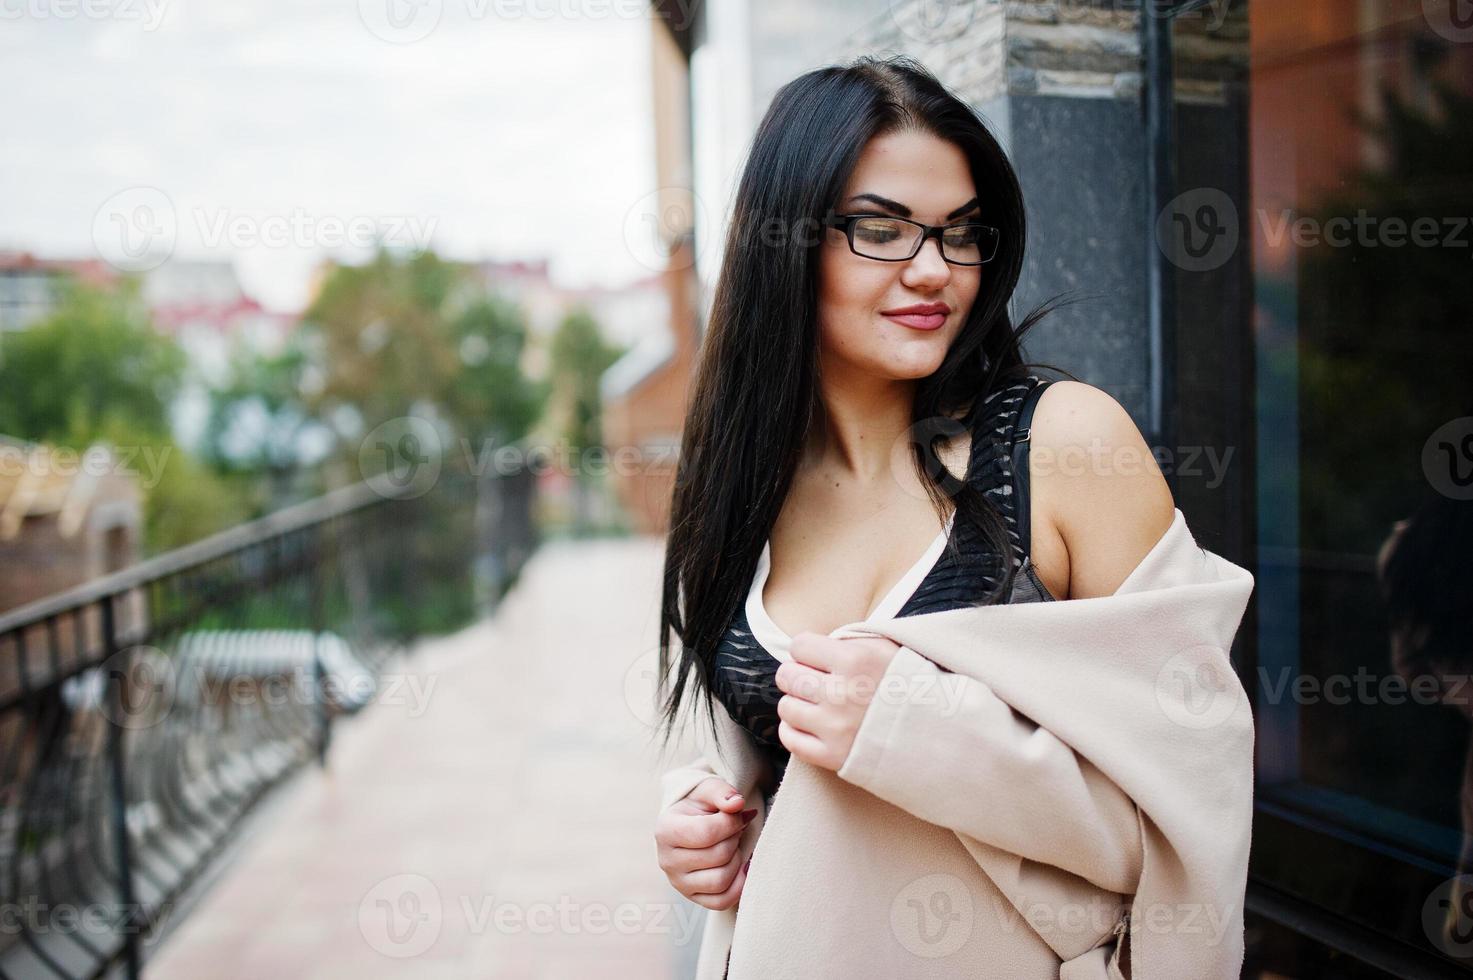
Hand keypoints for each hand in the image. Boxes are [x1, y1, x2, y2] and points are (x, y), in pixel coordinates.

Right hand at [654, 776, 756, 909]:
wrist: (691, 822)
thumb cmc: (700, 806)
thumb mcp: (708, 789)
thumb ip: (722, 792)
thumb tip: (737, 803)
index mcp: (666, 830)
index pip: (707, 833)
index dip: (731, 823)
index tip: (737, 815)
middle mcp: (667, 860)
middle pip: (717, 857)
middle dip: (735, 840)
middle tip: (735, 830)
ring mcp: (678, 882)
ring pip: (720, 881)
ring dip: (737, 861)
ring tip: (733, 846)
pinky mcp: (693, 897)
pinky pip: (722, 901)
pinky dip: (738, 885)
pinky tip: (741, 866)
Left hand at [774, 631, 901, 771]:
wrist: (941, 733)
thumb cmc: (913, 686)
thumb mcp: (889, 648)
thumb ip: (850, 642)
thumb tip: (817, 644)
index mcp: (855, 660)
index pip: (799, 646)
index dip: (807, 651)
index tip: (817, 658)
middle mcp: (840, 693)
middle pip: (787, 676)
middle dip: (798, 675)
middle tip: (814, 681)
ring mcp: (834, 727)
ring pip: (786, 707)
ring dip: (798, 703)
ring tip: (817, 704)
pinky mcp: (833, 757)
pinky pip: (791, 740)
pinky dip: (796, 731)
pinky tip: (812, 726)